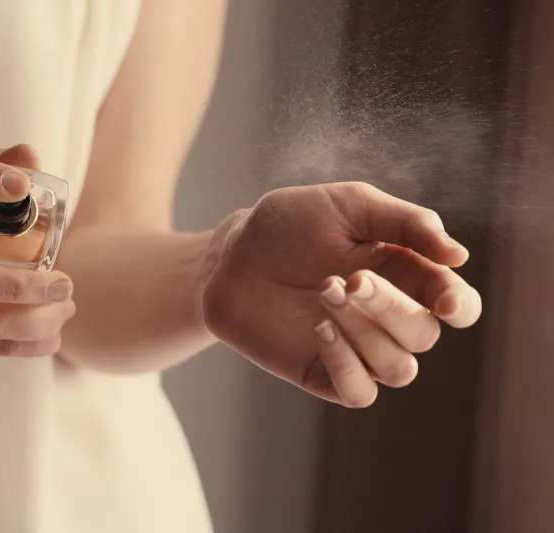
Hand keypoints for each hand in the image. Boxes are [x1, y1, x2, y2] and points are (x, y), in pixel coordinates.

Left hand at [198, 182, 481, 407]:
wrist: (231, 255)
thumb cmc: (288, 224)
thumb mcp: (349, 206)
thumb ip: (406, 222)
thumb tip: (459, 256)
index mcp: (404, 274)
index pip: (456, 304)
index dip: (458, 306)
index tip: (443, 301)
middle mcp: (386, 317)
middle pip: (424, 335)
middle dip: (390, 308)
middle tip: (349, 279)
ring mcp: (356, 348)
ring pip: (399, 368)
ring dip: (366, 332)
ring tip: (324, 292)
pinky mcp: (323, 372)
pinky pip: (360, 393)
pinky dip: (347, 365)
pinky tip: (320, 329)